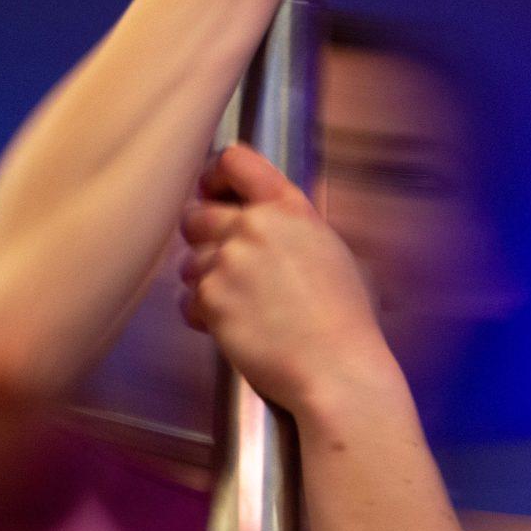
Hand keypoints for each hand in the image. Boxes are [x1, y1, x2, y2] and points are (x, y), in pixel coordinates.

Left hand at [178, 143, 390, 410]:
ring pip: (188, 262)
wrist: (336, 369)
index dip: (213, 176)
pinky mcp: (211, 299)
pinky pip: (188, 300)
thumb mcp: (327, 250)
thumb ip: (287, 227)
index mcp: (288, 208)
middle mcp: (255, 226)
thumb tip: (251, 218)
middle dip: (203, 241)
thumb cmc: (342, 319)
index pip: (234, 160)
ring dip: (205, 283)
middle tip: (225, 268)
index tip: (211, 193)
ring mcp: (229, 261)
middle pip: (196, 215)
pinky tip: (233, 329)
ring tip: (240, 308)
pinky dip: (202, 315)